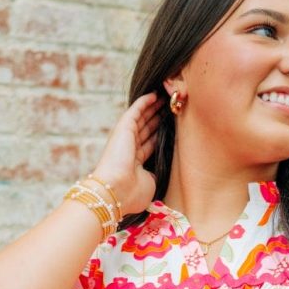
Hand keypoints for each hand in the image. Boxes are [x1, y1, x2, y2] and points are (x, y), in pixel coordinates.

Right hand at [92, 91, 164, 217]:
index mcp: (134, 163)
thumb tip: (158, 169)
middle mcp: (129, 148)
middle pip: (146, 129)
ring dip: (153, 108)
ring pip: (142, 118)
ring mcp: (125, 138)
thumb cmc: (132, 194)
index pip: (149, 144)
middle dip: (157, 118)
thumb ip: (155, 174)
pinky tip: (155, 94)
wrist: (117, 191)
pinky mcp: (124, 128)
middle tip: (170, 108)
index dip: (159, 135)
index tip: (171, 127)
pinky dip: (145, 102)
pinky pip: (136, 110)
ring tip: (166, 98)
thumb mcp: (149, 184)